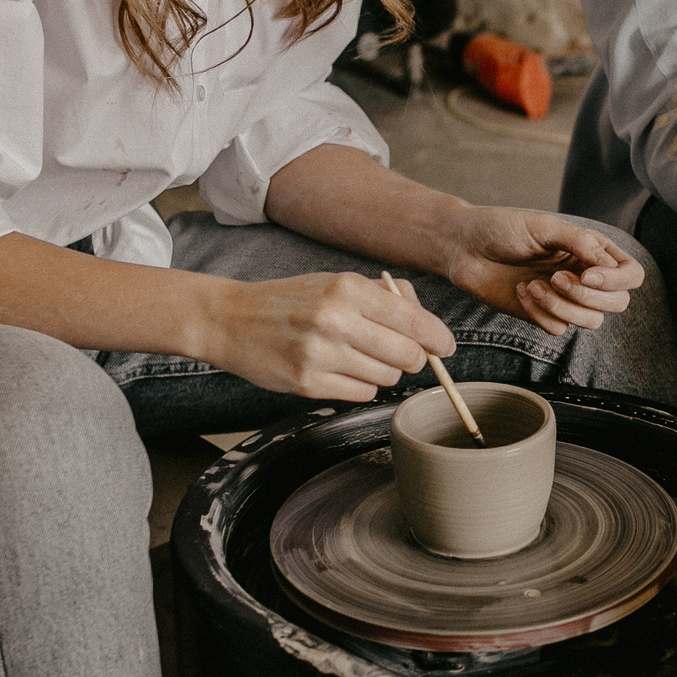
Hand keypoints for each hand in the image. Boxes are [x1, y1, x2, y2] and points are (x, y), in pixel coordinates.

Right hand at [195, 272, 450, 401]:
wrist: (231, 319)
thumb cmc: (291, 300)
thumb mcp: (335, 282)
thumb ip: (384, 296)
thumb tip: (427, 323)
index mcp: (347, 289)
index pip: (413, 320)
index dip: (437, 337)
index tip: (445, 347)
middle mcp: (335, 320)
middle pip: (407, 355)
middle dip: (414, 359)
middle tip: (406, 356)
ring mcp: (320, 354)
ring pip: (386, 377)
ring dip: (384, 372)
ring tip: (361, 358)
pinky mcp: (307, 383)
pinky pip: (362, 394)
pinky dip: (362, 386)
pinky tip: (343, 371)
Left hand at [441, 207, 643, 336]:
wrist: (465, 247)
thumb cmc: (503, 228)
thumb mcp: (543, 226)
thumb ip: (578, 242)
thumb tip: (605, 264)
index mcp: (592, 250)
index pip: (630, 275)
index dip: (616, 280)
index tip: (589, 275)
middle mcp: (585, 276)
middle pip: (617, 303)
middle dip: (589, 297)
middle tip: (556, 279)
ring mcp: (566, 298)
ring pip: (591, 322)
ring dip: (562, 307)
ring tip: (534, 285)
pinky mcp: (544, 315)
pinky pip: (558, 328)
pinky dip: (540, 313)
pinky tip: (521, 291)